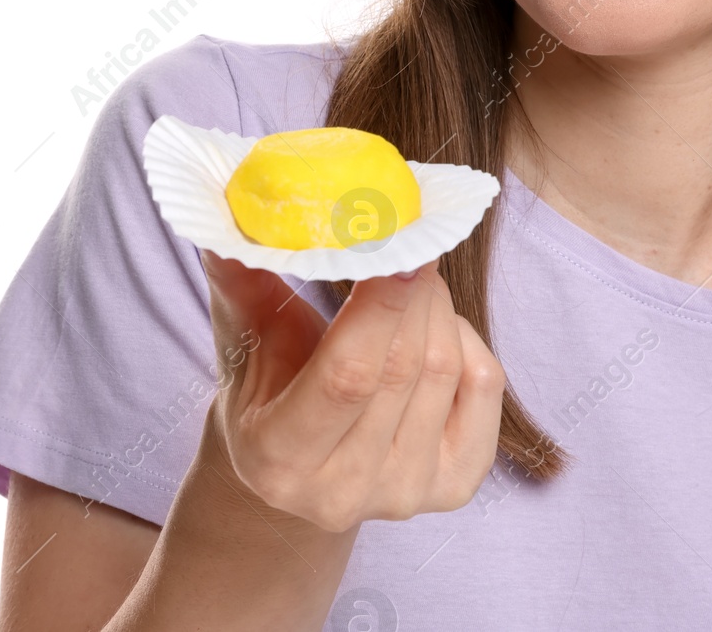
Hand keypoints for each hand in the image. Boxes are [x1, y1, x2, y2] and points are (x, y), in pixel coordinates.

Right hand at [198, 251, 505, 533]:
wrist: (299, 465)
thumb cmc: (267, 389)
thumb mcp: (244, 342)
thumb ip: (240, 283)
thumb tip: (227, 220)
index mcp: (279, 460)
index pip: (348, 376)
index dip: (382, 305)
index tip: (399, 244)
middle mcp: (344, 490)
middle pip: (404, 367)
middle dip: (413, 289)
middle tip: (408, 239)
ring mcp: (406, 493)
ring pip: (446, 369)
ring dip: (436, 306)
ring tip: (412, 280)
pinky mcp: (455, 483)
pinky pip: (484, 387)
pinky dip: (467, 340)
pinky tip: (436, 328)